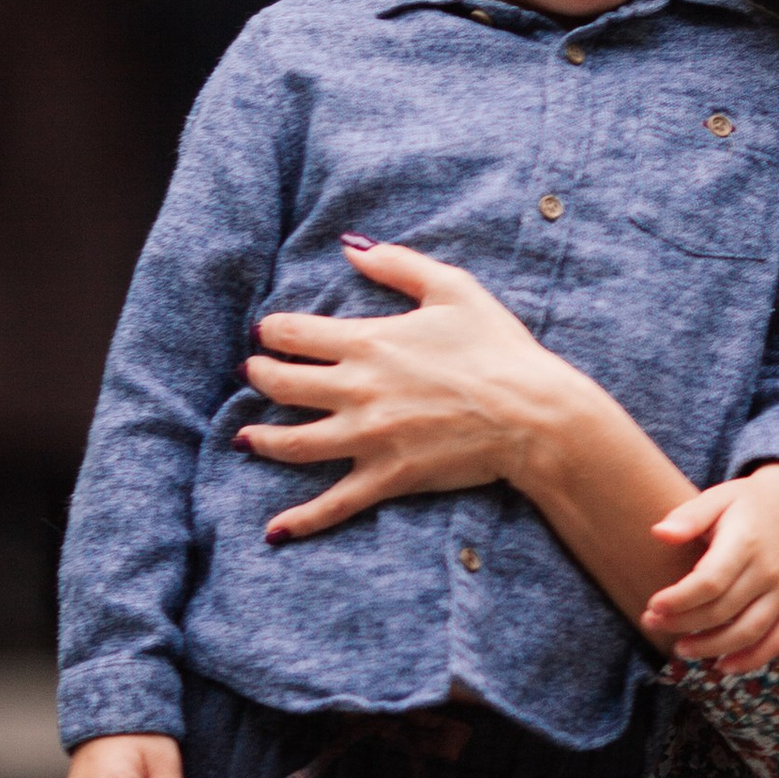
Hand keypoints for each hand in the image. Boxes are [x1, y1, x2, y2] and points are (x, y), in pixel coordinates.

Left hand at [238, 239, 565, 541]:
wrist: (533, 413)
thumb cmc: (499, 348)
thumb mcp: (453, 288)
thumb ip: (397, 264)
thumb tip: (350, 246)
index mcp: (368, 342)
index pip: (293, 334)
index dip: (272, 331)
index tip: (267, 332)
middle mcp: (357, 390)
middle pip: (281, 385)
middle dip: (259, 377)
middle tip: (254, 374)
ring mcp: (368, 438)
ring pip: (293, 443)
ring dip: (260, 440)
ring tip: (244, 438)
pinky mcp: (387, 476)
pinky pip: (333, 504)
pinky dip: (300, 521)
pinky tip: (274, 532)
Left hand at [640, 463, 778, 671]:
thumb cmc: (748, 503)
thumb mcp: (718, 497)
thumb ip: (689, 517)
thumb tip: (659, 533)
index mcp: (747, 542)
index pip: (709, 582)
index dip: (678, 601)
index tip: (653, 607)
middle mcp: (771, 570)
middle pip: (723, 611)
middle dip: (684, 624)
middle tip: (654, 625)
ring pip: (749, 632)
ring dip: (712, 648)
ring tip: (682, 649)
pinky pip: (778, 641)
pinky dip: (752, 659)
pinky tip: (724, 665)